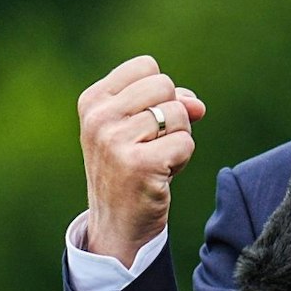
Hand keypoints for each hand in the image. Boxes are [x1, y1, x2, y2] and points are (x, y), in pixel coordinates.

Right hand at [77, 55, 207, 264]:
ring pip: (179, 113)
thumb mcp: (139, 129)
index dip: (160, 94)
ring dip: (178, 140)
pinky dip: (182, 159)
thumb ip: (168, 103)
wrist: (117, 224)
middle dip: (172, 115)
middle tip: (152, 145)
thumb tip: (197, 104)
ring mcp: (115, 140)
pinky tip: (161, 175)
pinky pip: (186, 141)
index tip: (144, 123)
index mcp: (93, 101)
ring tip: (155, 161)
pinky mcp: (138, 164)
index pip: (147, 66)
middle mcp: (99, 117)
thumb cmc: (130, 169)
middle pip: (165, 86)